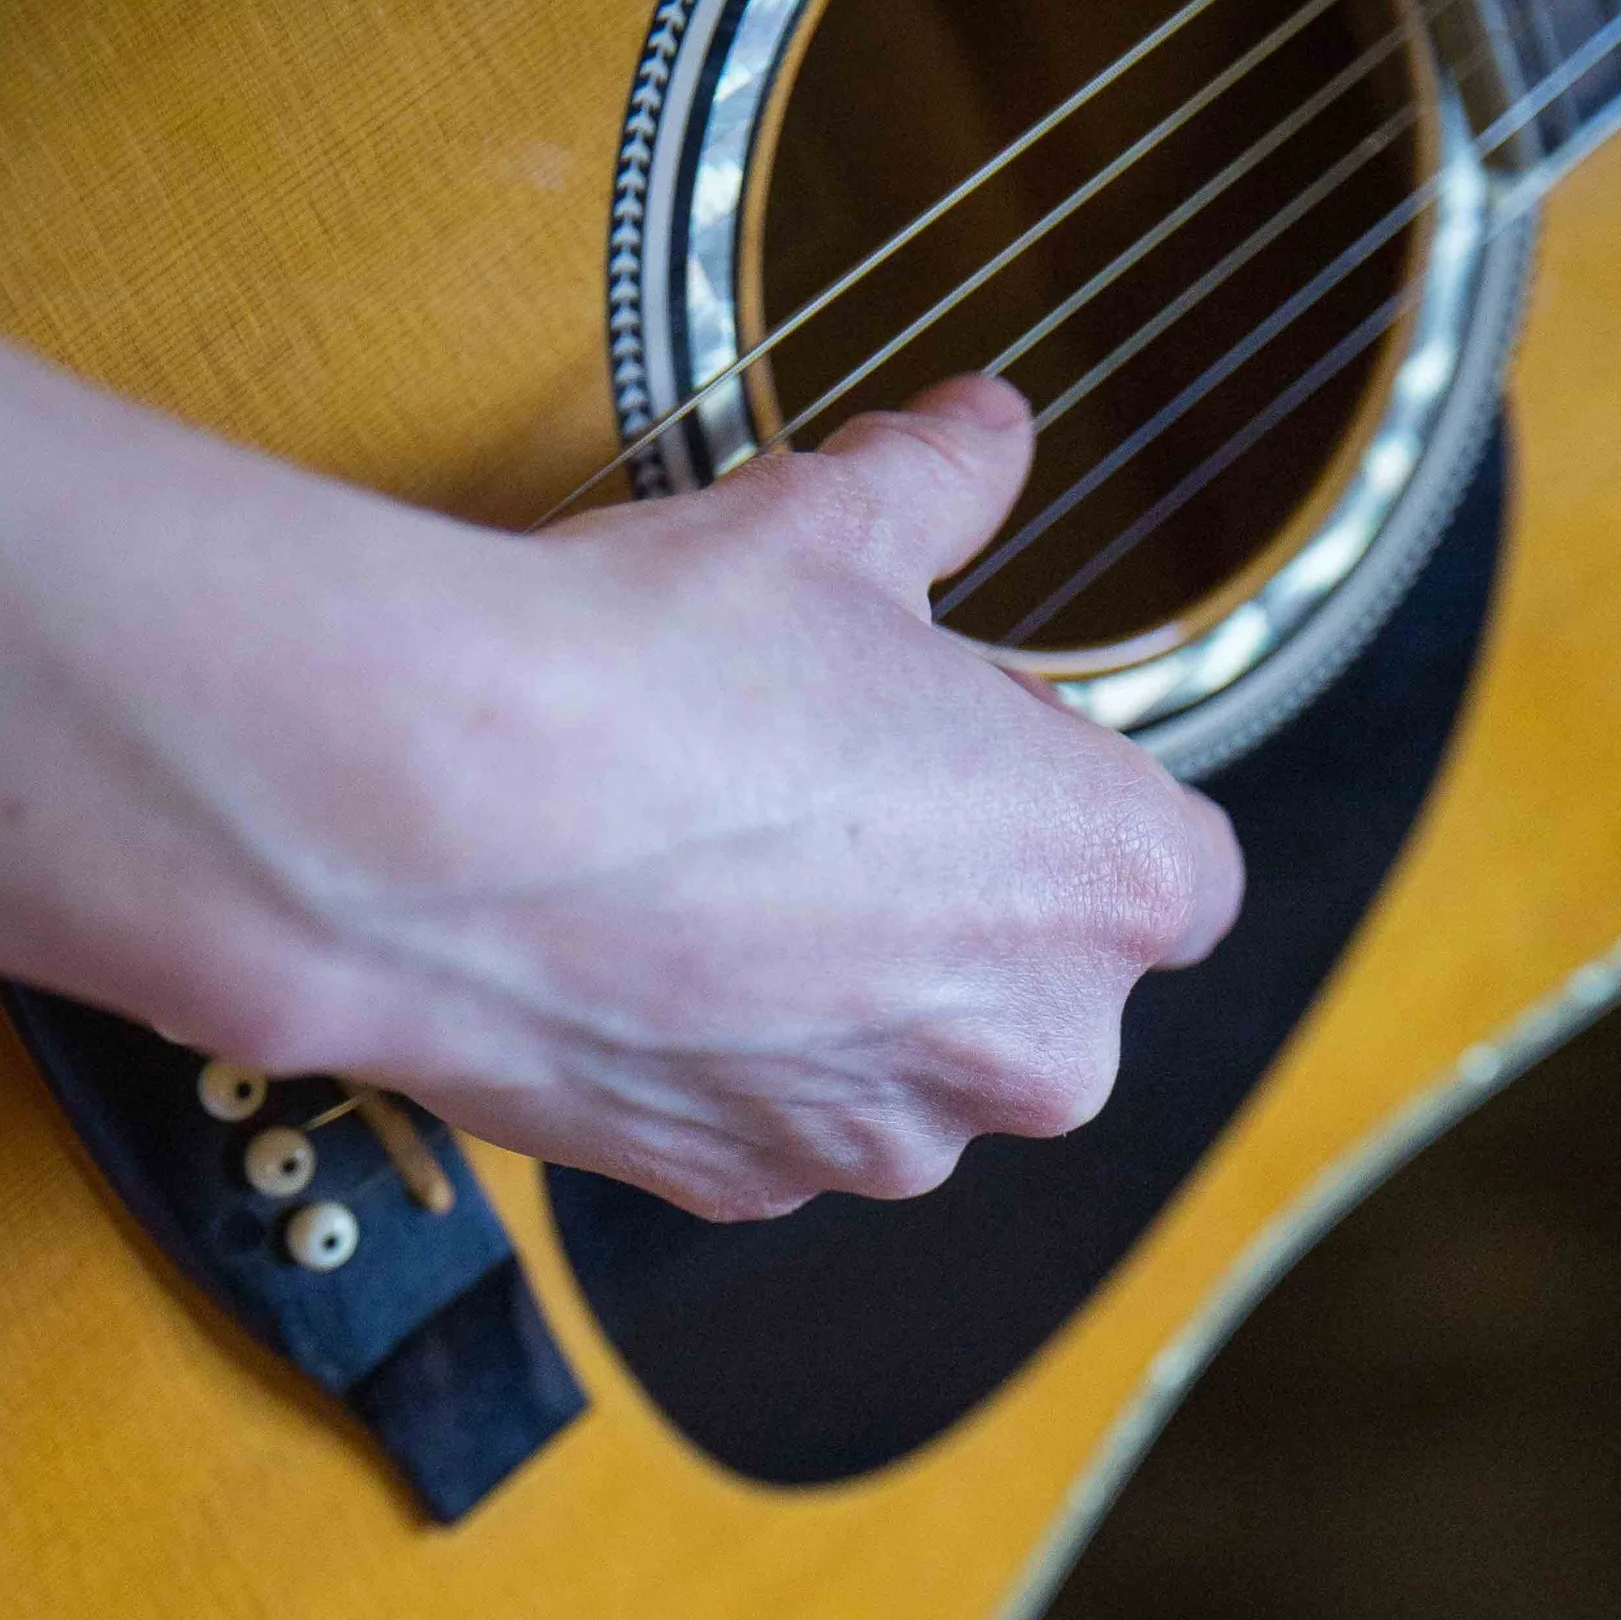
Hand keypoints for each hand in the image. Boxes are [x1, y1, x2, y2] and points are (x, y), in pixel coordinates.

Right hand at [316, 379, 1245, 1219]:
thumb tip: (985, 433)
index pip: (1178, 872)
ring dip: (844, 982)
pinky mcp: (750, 1187)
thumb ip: (938, 489)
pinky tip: (645, 945)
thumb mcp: (829, 526)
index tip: (972, 741)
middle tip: (822, 786)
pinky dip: (731, 1048)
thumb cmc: (663, 674)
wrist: (442, 825)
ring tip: (713, 857)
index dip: (1072, 795)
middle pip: (1042, 979)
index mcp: (1109, 886)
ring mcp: (887, 1140)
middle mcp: (1032, 1050)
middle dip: (960, 897)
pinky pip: (778, 1117)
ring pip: (907, 1061)